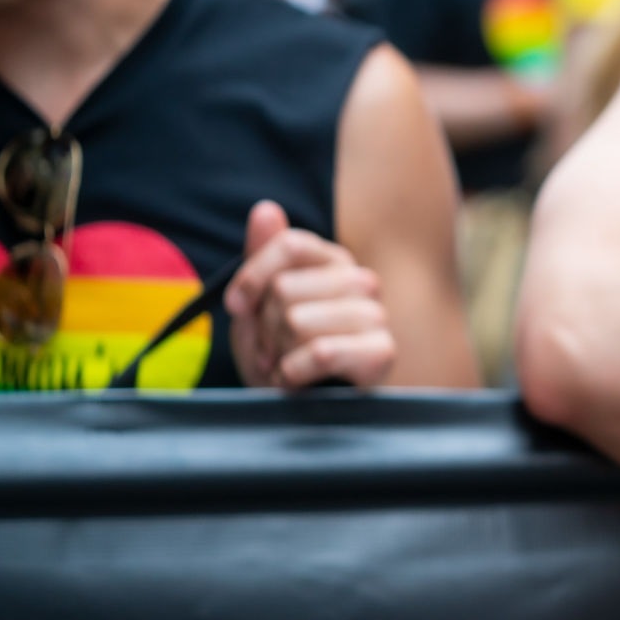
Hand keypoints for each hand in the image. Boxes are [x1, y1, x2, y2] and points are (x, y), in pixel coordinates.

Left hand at [226, 200, 398, 389]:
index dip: (253, 276)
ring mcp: (375, 315)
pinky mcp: (381, 352)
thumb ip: (263, 256)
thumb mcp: (259, 306)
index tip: (237, 307)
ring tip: (287, 365)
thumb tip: (266, 208)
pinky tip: (300, 381)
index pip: (291, 244)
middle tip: (273, 349)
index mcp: (334, 262)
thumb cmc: (282, 355)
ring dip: (278, 354)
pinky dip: (294, 373)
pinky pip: (320, 351)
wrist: (304, 412)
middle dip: (264, 327)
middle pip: (285, 288)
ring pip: (297, 321)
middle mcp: (361, 281)